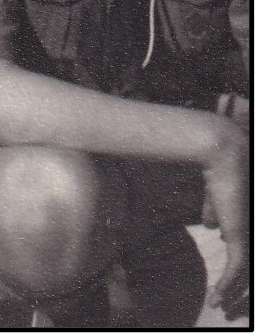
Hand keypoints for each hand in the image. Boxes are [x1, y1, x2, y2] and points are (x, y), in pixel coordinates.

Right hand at [203, 120, 249, 317]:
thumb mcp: (214, 196)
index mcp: (247, 220)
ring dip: (233, 293)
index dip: (238, 262)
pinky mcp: (240, 238)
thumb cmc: (216, 168)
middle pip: (249, 264)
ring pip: (246, 273)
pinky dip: (226, 287)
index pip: (245, 247)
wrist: (221, 153)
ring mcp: (249, 234)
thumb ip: (214, 210)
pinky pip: (236, 271)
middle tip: (230, 300)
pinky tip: (216, 298)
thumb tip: (208, 226)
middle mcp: (251, 229)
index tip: (224, 269)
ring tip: (221, 305)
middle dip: (241, 286)